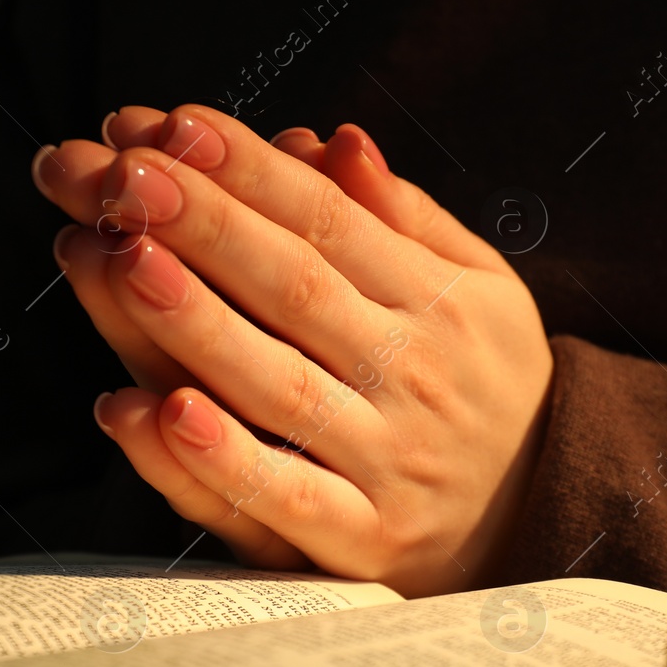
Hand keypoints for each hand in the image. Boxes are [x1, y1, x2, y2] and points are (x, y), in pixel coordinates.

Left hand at [33, 105, 552, 595]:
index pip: (328, 220)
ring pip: (278, 385)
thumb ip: (405, 217)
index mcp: (437, 300)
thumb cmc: (484, 383)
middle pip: (293, 288)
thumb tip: (334, 142)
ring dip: (195, 322)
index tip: (173, 126)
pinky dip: (218, 459)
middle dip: (201, 224)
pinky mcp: (362, 541)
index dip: (249, 171)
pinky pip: (282, 499)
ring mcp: (386, 461)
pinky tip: (150, 412)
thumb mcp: (479, 286)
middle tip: (121, 174)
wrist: (545, 517)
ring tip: (122, 260)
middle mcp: (412, 374)